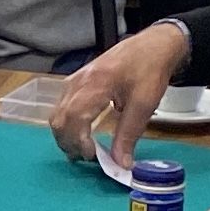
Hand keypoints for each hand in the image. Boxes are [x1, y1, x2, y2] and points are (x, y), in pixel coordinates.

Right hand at [46, 19, 187, 167]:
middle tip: (87, 158)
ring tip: (84, 149)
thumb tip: (121, 164)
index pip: (73, 118)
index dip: (78, 141)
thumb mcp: (144, 104)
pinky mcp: (76, 80)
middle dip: (68, 143)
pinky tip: (82, 132)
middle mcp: (78, 82)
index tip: (93, 156)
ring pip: (57, 114)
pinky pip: (62, 106)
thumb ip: (129, 134)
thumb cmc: (149, 71)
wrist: (153, 46)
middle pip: (59, 118)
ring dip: (65, 135)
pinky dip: (67, 124)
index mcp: (95, 84)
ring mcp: (74, 80)